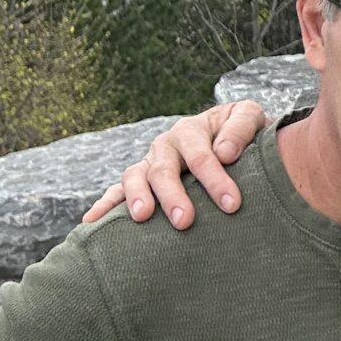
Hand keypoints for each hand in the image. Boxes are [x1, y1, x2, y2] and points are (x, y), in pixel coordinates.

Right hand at [80, 102, 268, 227]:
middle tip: (185, 221)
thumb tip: (224, 153)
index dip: (215, 179)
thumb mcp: (249, 118)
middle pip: (163, 169)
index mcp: (192, 130)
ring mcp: (149, 163)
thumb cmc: (244, 134)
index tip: (232, 204)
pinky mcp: (139, 182)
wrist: (233, 139)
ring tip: (142, 217)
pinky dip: (104, 205)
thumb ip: (241, 129)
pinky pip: (115, 192)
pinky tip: (91, 223)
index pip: (201, 155)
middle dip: (173, 195)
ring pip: (135, 177)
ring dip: (136, 197)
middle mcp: (166, 145)